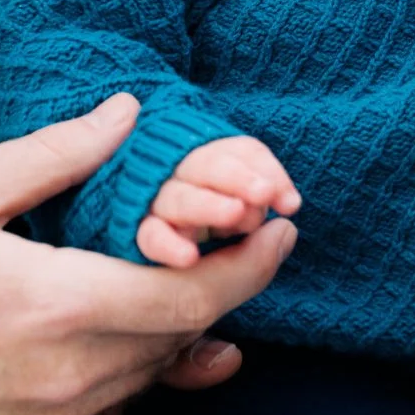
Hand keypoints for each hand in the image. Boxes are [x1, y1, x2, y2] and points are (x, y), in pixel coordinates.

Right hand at [0, 94, 296, 414]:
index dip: (250, 268)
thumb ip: (58, 152)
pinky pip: (107, 407)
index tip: (284, 230)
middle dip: (219, 288)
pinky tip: (119, 326)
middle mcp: (67, 374)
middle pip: (178, 335)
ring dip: (172, 325)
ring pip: (146, 372)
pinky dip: (126, 364)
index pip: (191, 296)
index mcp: (58, 303)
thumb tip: (129, 112)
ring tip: (178, 271)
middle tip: (246, 239)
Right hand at [137, 137, 301, 269]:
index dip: (265, 169)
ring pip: (178, 198)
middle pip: (205, 165)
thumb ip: (261, 214)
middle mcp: (179, 177)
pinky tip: (190, 258)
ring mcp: (154, 205)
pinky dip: (168, 244)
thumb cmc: (202, 237)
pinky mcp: (135, 236)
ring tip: (236, 213)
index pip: (240, 152)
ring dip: (208, 204)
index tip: (291, 204)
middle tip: (264, 195)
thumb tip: (287, 230)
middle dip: (238, 178)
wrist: (123, 262)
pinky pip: (149, 236)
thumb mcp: (238, 223)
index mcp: (210, 166)